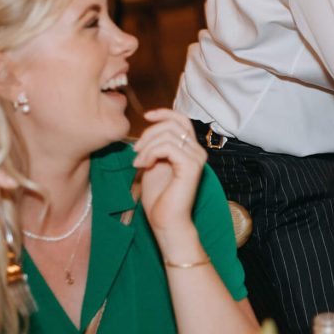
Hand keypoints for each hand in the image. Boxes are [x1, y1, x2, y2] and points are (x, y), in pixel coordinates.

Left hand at [134, 109, 209, 248]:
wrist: (166, 221)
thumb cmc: (159, 197)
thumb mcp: (154, 164)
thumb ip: (157, 146)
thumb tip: (151, 129)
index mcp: (190, 149)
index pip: (182, 120)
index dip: (164, 113)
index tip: (146, 116)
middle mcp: (197, 151)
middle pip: (173, 124)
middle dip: (149, 133)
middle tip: (135, 151)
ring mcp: (196, 158)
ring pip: (168, 134)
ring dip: (146, 146)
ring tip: (137, 163)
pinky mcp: (191, 167)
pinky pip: (168, 147)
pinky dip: (150, 154)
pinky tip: (142, 166)